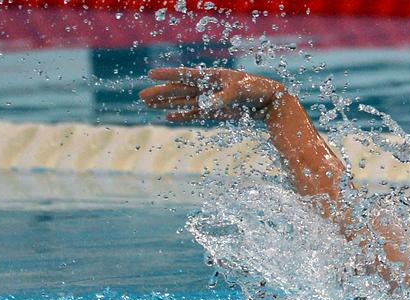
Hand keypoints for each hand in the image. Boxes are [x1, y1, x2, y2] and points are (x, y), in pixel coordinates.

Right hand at [139, 67, 285, 121]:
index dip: (168, 75)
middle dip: (160, 93)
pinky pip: (193, 113)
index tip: (151, 73)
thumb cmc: (256, 89)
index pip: (185, 75)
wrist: (268, 101)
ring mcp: (209, 99)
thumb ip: (222, 98)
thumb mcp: (240, 92)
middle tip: (141, 96)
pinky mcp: (214, 111)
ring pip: (182, 101)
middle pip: (178, 90)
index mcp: (211, 76)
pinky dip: (181, 114)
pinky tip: (168, 115)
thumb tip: (205, 106)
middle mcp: (207, 87)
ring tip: (148, 104)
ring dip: (166, 103)